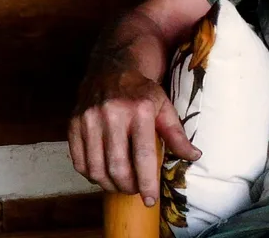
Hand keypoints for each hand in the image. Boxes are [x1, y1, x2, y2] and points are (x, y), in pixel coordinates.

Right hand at [68, 62, 200, 206]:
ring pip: (96, 168)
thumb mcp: (164, 107)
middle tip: (135, 191)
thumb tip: (194, 156)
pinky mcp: (73, 125)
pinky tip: (103, 175)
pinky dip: (91, 175)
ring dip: (109, 184)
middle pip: (117, 166)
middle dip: (128, 186)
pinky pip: (79, 161)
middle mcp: (111, 115)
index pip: (143, 156)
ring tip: (120, 185)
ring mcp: (88, 120)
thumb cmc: (141, 91)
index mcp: (138, 110)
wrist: (111, 69)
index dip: (147, 182)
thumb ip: (177, 134)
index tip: (151, 199)